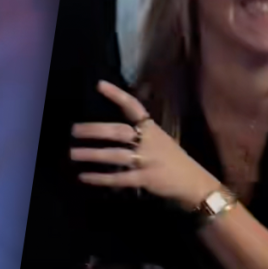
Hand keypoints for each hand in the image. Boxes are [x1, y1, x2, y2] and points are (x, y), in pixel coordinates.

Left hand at [71, 81, 221, 210]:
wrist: (195, 184)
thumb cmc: (174, 161)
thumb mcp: (161, 140)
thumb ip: (140, 134)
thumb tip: (110, 131)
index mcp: (152, 129)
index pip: (134, 107)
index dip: (117, 95)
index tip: (99, 84)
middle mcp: (149, 141)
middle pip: (118, 131)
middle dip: (94, 130)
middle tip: (73, 130)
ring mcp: (147, 161)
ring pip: (115, 155)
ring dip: (92, 154)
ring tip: (73, 153)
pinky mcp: (146, 179)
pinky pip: (119, 178)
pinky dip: (100, 178)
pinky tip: (84, 177)